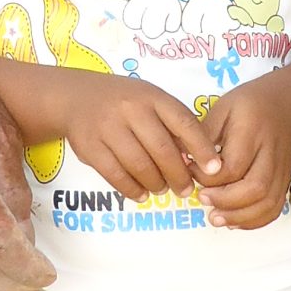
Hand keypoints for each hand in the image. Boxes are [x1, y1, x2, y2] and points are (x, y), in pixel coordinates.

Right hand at [61, 76, 222, 203]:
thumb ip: (172, 125)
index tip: (215, 169)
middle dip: (178, 175)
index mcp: (152, 97)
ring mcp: (108, 128)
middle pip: (162, 149)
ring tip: (162, 189)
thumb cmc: (123, 101)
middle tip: (186, 190)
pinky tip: (141, 193)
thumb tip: (197, 160)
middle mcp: (131, 109)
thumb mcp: (150, 100)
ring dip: (156, 183)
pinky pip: (115, 175)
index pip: (184, 123)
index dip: (202, 148)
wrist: (76, 97)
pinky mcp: (90, 147)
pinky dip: (131, 189)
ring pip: (139, 165)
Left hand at [197, 65, 290, 229]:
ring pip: (268, 202)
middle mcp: (271, 151)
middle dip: (226, 201)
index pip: (233, 165)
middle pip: (255, 188)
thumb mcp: (220, 109)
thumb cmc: (247, 104)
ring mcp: (282, 168)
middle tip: (202, 199)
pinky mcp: (286, 179)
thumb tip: (182, 162)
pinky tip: (234, 220)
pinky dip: (255, 220)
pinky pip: (275, 207)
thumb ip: (203, 136)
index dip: (208, 177)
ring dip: (239, 216)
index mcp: (251, 130)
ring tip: (215, 217)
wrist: (284, 102)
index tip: (191, 172)